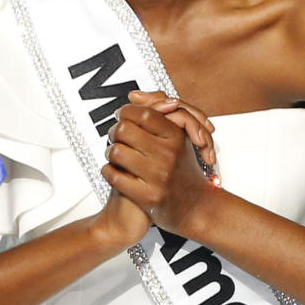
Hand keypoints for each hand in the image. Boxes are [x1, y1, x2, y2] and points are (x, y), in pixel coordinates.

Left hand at [101, 101, 214, 237]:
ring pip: (116, 152)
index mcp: (177, 137)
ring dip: (110, 153)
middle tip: (116, 136)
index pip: (144, 113)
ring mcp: (158, 177)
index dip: (127, 112)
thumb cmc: (183, 170)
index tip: (122, 116)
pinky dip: (108, 171)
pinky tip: (115, 171)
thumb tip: (133, 96)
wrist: (196, 208)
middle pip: (125, 130)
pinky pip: (114, 176)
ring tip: (116, 155)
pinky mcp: (147, 198)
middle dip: (115, 132)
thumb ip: (159, 113)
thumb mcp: (179, 138)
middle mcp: (168, 156)